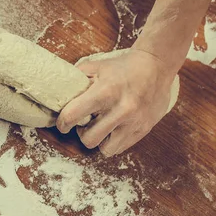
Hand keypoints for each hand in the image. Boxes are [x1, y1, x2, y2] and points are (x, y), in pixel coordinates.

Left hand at [56, 48, 176, 156]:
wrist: (156, 66)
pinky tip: (113, 128)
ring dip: (99, 140)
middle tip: (84, 124)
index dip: (62, 122)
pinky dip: (113, 142)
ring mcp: (134, 122)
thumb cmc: (123, 67)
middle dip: (81, 133)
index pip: (73, 115)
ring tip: (100, 128)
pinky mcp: (143, 129)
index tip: (62, 124)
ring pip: (105, 149)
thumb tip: (59, 92)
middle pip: (88, 139)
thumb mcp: (97, 66)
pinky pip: (121, 148)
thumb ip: (77, 79)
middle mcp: (121, 109)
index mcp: (105, 91)